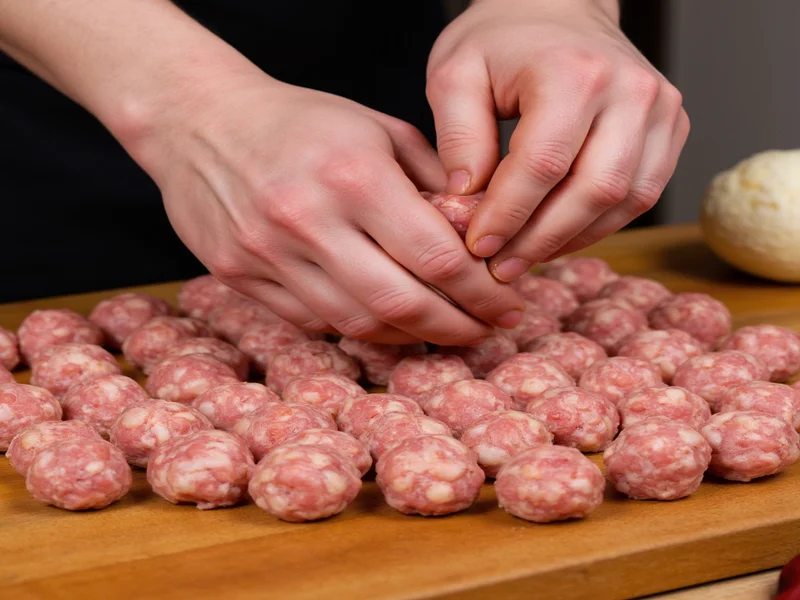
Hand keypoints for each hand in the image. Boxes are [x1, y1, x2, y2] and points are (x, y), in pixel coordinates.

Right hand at [124, 71, 524, 344]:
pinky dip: (359, 328)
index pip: (437, 256)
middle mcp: (308, 219)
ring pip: (357, 323)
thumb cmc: (301, 121)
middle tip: (486, 330)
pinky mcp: (239, 275)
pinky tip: (387, 322)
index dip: (483, 292)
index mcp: (354, 174)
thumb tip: (481, 235)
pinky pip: (313, 321)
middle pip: (401, 304)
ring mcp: (267, 253)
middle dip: (456, 327)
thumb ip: (433, 183)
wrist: (200, 119)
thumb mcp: (379, 129)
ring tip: (443, 330)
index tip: (507, 305)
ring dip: (411, 336)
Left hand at [427, 0, 689, 280]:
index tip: (477, 247)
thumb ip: (457, 136)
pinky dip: (599, 225)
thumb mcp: (455, 75)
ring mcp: (660, 109)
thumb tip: (464, 201)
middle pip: (593, 190)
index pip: (543, 164)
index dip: (508, 215)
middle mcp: (630, 89)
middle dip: (541, 240)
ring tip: (524, 257)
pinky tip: (558, 235)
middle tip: (501, 268)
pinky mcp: (670, 130)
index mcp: (573, 71)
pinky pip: (641, 196)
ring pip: (625, 201)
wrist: (557, 9)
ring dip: (571, 239)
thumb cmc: (501, 42)